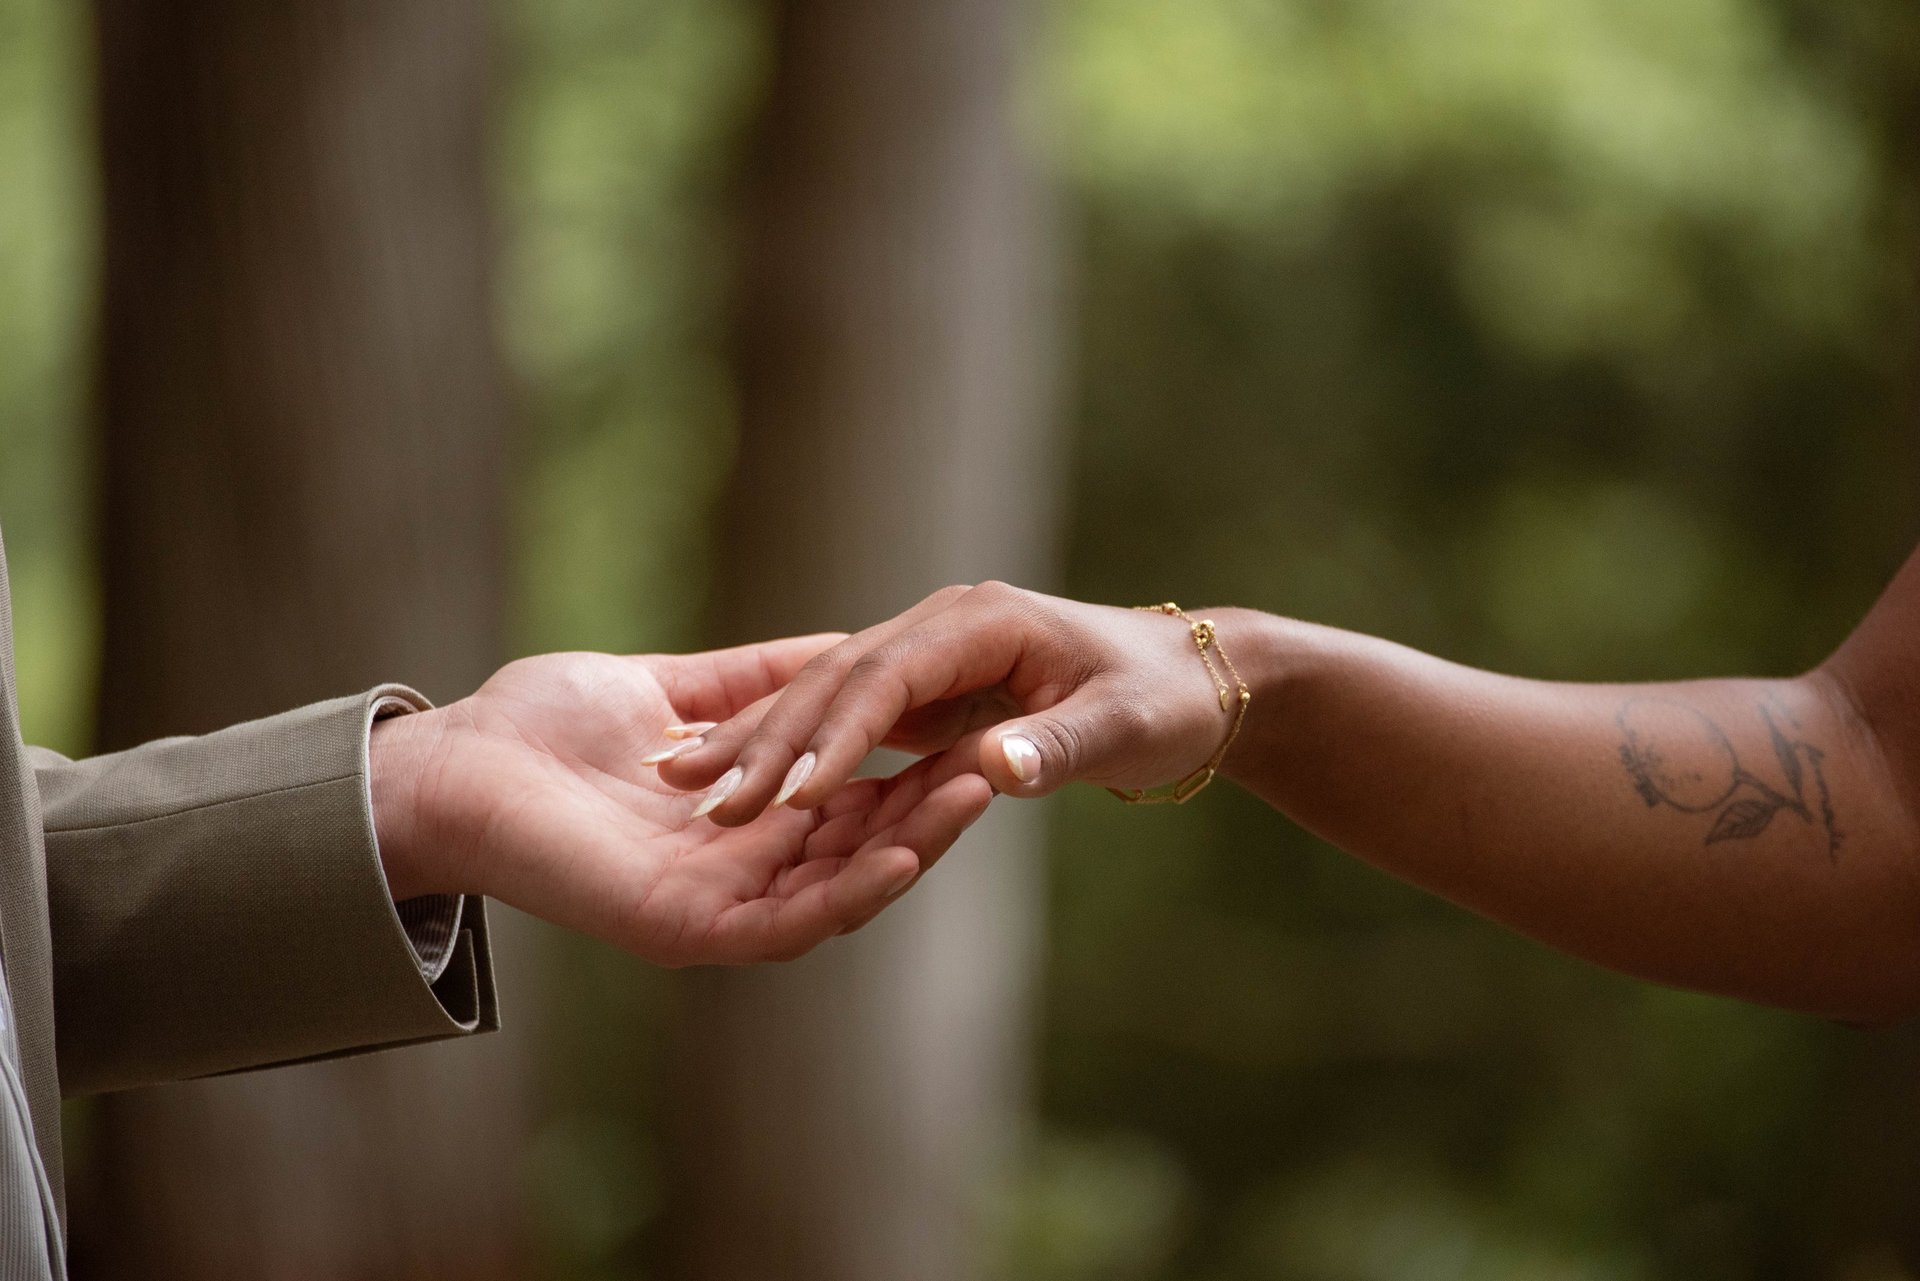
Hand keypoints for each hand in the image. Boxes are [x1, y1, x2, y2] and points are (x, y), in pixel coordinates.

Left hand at [370, 636, 993, 965]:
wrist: (456, 762)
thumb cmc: (547, 726)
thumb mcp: (678, 690)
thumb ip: (757, 682)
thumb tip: (844, 649)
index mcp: (742, 820)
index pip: (853, 797)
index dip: (916, 762)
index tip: (976, 718)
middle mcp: (740, 870)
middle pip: (862, 844)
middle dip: (935, 803)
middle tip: (1005, 757)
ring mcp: (716, 906)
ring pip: (840, 885)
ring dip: (914, 843)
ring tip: (978, 790)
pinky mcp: (686, 931)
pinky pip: (786, 924)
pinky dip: (848, 893)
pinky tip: (904, 852)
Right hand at [655, 583, 1242, 824]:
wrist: (1192, 678)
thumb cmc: (1166, 701)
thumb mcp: (1124, 728)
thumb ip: (1058, 747)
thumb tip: (997, 769)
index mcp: (982, 622)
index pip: (886, 676)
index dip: (835, 733)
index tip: (791, 792)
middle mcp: (942, 626)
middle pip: (837, 680)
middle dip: (770, 736)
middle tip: (699, 792)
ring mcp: (927, 651)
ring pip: (827, 694)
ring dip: (764, 741)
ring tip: (689, 785)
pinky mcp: (923, 684)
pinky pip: (844, 715)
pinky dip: (794, 747)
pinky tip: (739, 781)